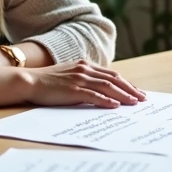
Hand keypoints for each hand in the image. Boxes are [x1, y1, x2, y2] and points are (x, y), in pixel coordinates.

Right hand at [20, 60, 146, 108]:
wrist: (29, 81)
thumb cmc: (48, 81)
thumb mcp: (69, 75)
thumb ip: (84, 78)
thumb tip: (100, 90)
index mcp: (85, 65)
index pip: (112, 74)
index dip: (126, 83)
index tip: (137, 91)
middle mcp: (85, 69)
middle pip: (114, 79)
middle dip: (130, 89)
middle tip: (143, 99)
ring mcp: (79, 79)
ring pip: (107, 86)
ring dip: (123, 95)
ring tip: (134, 103)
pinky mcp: (73, 90)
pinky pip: (94, 95)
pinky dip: (106, 100)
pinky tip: (116, 106)